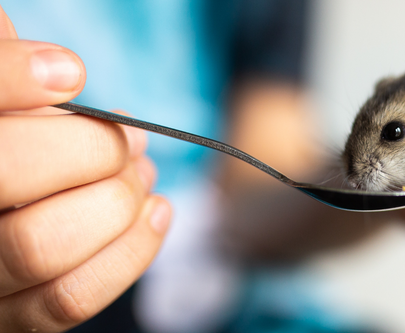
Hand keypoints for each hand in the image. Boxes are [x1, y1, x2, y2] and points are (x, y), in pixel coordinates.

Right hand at [0, 6, 170, 331]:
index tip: (72, 74)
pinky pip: (69, 299)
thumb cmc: (11, 142)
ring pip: (41, 247)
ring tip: (142, 173)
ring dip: (117, 203)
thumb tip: (62, 74)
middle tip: (129, 137)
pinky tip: (156, 211)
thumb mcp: (0, 96)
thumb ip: (9, 73)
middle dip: (92, 150)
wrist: (5, 202)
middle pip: (8, 174)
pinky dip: (130, 251)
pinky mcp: (8, 317)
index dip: (14, 79)